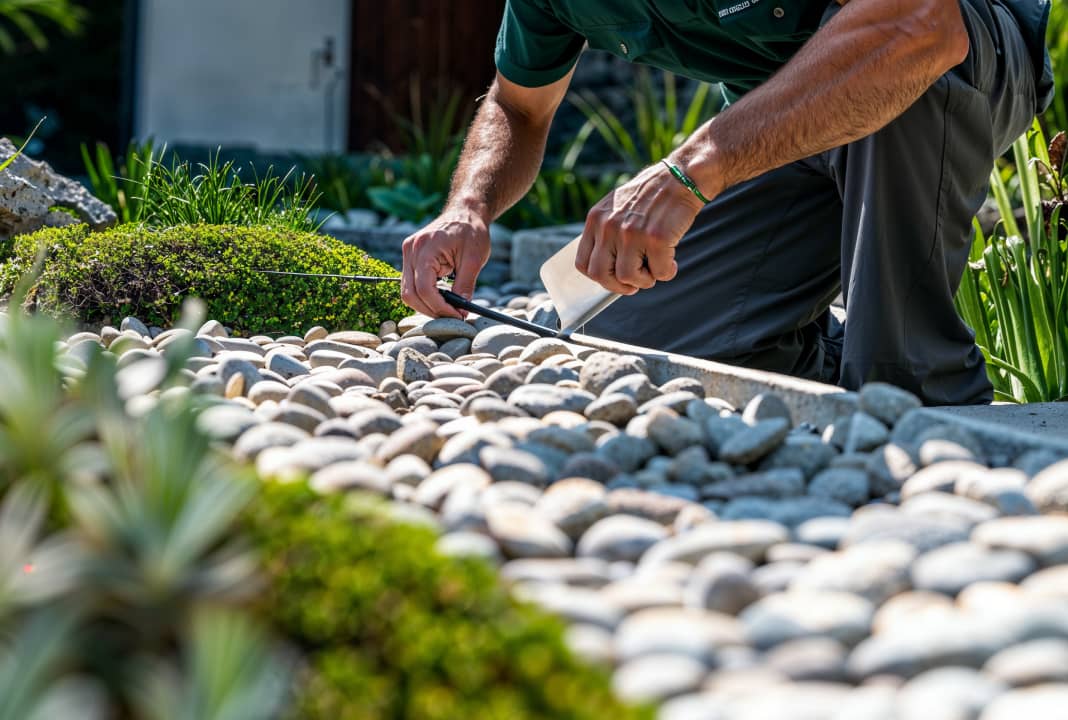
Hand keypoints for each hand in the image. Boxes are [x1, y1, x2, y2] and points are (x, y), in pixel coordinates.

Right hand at [401, 210, 490, 317]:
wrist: (465, 211)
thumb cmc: (472, 231)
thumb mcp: (475, 259)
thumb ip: (466, 285)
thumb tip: (461, 311)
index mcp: (426, 247)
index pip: (424, 288)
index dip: (439, 307)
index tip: (457, 316)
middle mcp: (411, 249)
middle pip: (410, 293)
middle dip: (431, 310)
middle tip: (453, 317)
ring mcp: (408, 252)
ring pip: (408, 291)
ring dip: (426, 305)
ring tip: (448, 309)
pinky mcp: (410, 256)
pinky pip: (411, 283)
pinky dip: (424, 295)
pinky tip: (441, 298)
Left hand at [576, 161, 706, 294]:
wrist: (682, 176)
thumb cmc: (653, 195)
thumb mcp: (617, 206)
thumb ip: (607, 232)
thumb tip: (608, 269)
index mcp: (596, 219)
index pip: (583, 263)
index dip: (600, 277)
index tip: (615, 278)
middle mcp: (609, 227)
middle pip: (601, 275)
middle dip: (619, 286)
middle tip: (636, 282)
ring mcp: (631, 233)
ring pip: (628, 278)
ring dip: (645, 280)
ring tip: (657, 268)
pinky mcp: (656, 239)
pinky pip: (659, 273)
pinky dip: (667, 272)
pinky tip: (672, 262)